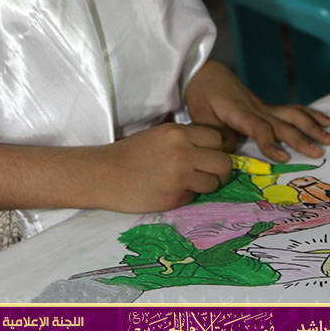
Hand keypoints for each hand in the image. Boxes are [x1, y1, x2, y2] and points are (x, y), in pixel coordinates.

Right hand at [0, 125, 230, 214]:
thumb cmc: (132, 152)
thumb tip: (216, 147)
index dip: (218, 146)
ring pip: (215, 182)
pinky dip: (191, 194)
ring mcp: (180, 177)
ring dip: (208, 183)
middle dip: (221, 168)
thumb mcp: (160, 135)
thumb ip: (187, 139)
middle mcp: (183, 153)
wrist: (105, 174)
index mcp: (178, 133)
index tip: (212, 152)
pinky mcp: (175, 197)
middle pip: (224, 161)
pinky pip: (196, 196)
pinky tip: (175, 189)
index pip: (218, 138)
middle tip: (210, 171)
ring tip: (193, 182)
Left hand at [185, 60, 329, 162]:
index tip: (283, 158)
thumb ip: (216, 136)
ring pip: (292, 114)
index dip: (271, 143)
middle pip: (283, 123)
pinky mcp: (266, 107)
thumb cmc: (200, 94)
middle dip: (302, 138)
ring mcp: (263, 106)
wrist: (204, 72)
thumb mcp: (200, 116)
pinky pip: (291, 110)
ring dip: (312, 125)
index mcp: (239, 112)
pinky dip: (310, 115)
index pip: (259, 128)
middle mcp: (256, 108)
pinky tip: (326, 120)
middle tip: (320, 152)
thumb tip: (233, 153)